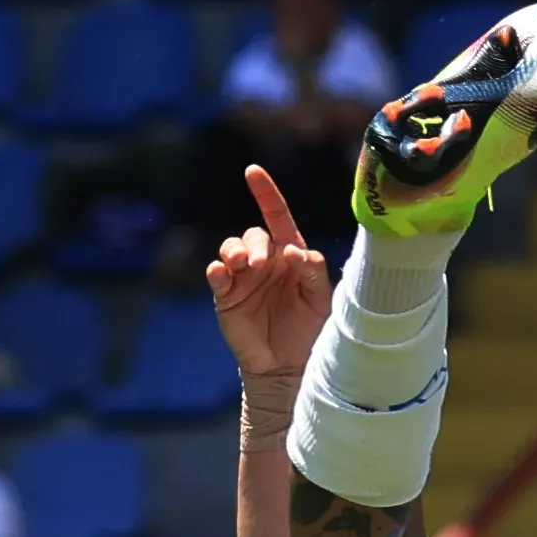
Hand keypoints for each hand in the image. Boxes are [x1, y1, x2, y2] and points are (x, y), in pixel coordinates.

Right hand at [206, 166, 332, 376]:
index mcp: (289, 254)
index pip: (276, 217)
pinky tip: (222, 274)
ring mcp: (242, 278)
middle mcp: (264, 261)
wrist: (290, 365)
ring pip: (229, 248)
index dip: (265, 193)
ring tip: (242, 265)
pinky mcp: (225, 296)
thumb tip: (292, 250)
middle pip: (252, 235)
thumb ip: (312, 270)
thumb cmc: (309, 328)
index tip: (252, 171)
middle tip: (259, 263)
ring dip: (234, 251)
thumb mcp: (320, 297)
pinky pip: (215, 275)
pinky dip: (216, 270)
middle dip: (255, 244)